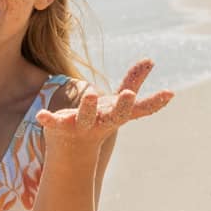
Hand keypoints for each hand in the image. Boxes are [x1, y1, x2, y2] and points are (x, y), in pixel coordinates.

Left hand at [35, 59, 173, 151]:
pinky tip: (40, 115)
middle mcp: (102, 123)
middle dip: (121, 106)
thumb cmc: (99, 120)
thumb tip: (150, 60)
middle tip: (127, 95)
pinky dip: (48, 120)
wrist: (72, 150)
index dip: (154, 103)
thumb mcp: (116, 102)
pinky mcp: (60, 126)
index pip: (138, 110)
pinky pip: (54, 123)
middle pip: (115, 116)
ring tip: (91, 93)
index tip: (169, 93)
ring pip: (86, 118)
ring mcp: (81, 126)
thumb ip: (132, 82)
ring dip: (88, 107)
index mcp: (116, 115)